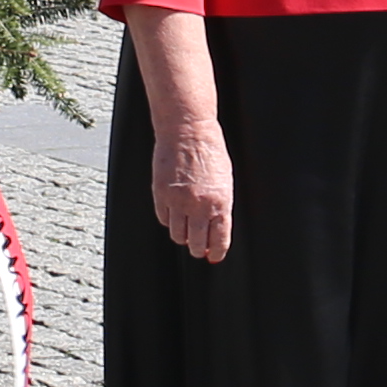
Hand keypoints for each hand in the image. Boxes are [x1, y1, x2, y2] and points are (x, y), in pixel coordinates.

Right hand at [153, 118, 237, 261]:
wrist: (188, 130)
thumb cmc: (210, 151)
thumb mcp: (225, 180)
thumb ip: (221, 206)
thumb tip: (217, 229)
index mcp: (220, 203)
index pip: (219, 240)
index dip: (217, 252)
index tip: (214, 256)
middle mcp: (199, 206)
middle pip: (196, 244)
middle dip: (199, 249)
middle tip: (199, 247)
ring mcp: (178, 201)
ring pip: (177, 235)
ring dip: (183, 235)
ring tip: (186, 228)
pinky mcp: (161, 194)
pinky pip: (163, 219)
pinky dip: (169, 219)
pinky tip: (174, 211)